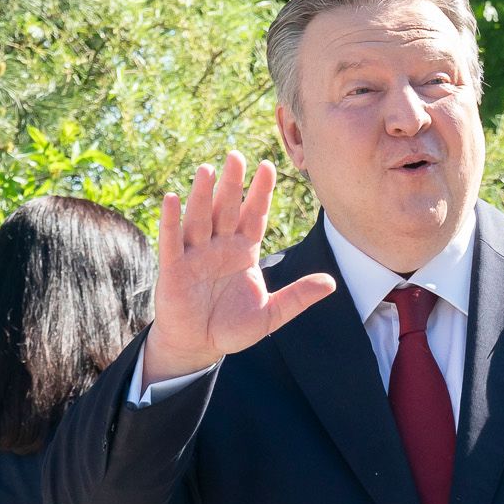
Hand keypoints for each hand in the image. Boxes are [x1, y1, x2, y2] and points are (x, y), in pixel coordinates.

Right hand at [146, 152, 336, 380]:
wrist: (200, 347)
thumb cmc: (233, 327)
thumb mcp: (272, 314)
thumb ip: (298, 297)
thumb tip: (331, 283)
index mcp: (244, 251)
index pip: (254, 215)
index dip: (260, 192)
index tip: (268, 166)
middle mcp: (219, 247)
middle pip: (226, 209)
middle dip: (231, 184)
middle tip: (236, 156)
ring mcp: (195, 255)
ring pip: (200, 219)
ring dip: (202, 195)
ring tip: (207, 170)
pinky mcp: (174, 269)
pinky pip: (172, 241)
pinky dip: (171, 220)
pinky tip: (172, 198)